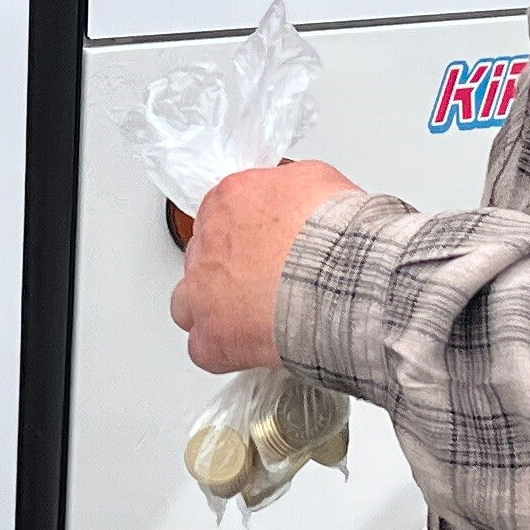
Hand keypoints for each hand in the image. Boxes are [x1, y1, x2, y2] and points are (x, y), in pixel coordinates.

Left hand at [170, 159, 360, 373]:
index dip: (242, 234)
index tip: (260, 246)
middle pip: (203, 257)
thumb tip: (295, 198)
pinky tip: (249, 346)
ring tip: (248, 317)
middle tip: (261, 281)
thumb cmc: (334, 235)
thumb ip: (289, 187)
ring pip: (187, 303)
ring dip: (212, 308)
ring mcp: (203, 292)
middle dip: (227, 270)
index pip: (218, 214)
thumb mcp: (317, 180)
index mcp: (229, 199)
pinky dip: (223, 349)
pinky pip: (203, 348)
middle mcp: (208, 243)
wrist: (342, 279)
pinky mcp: (212, 337)